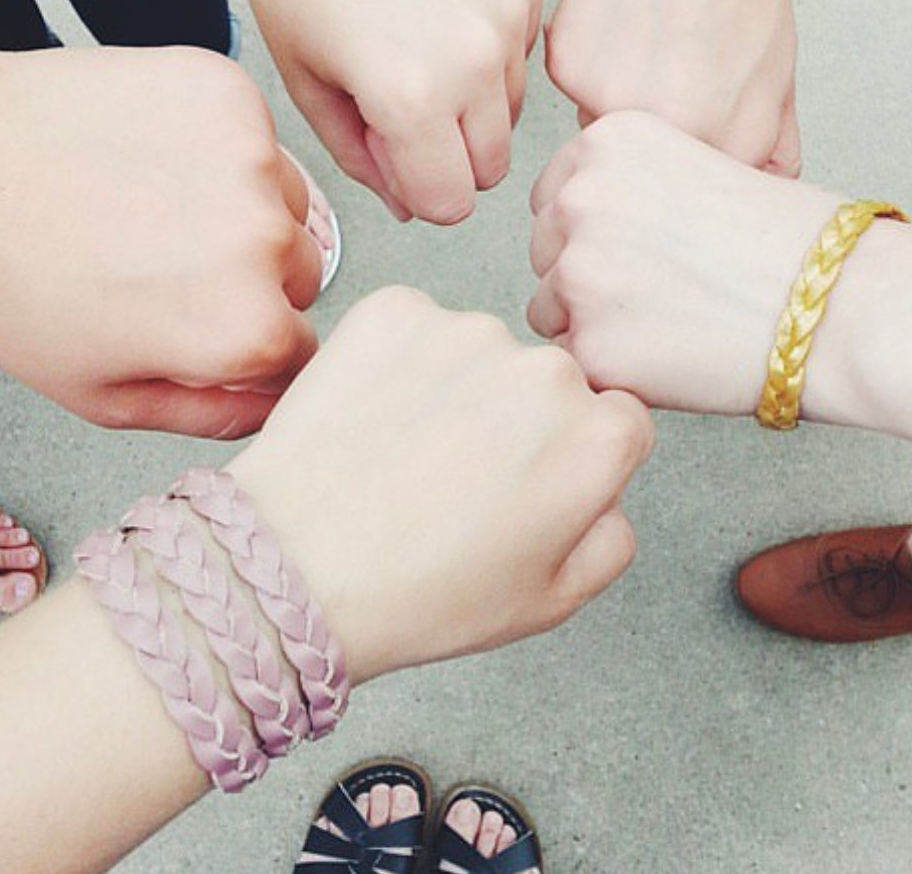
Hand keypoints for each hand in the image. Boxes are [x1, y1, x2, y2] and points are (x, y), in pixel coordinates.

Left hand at [0, 45, 322, 437]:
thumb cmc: (11, 285)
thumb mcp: (104, 394)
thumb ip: (210, 414)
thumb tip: (277, 402)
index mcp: (245, 329)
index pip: (302, 351)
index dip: (249, 346)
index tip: (202, 325)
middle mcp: (269, 241)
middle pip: (303, 274)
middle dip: (253, 278)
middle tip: (168, 266)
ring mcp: (253, 157)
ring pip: (289, 201)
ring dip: (246, 209)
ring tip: (157, 206)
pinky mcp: (230, 92)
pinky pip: (258, 135)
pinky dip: (220, 147)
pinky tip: (153, 157)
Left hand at [219, 0, 542, 223]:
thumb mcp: (304, 79)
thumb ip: (359, 158)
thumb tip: (410, 204)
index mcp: (411, 98)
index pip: (450, 205)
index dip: (417, 191)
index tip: (390, 154)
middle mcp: (477, 63)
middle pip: (490, 169)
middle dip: (448, 157)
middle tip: (402, 109)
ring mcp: (511, 16)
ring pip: (512, 113)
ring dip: (472, 104)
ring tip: (418, 47)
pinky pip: (524, 51)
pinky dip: (490, 49)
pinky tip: (440, 4)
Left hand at [228, 286, 653, 682]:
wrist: (294, 567)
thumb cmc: (416, 592)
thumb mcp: (551, 601)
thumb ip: (611, 537)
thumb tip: (607, 494)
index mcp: (595, 439)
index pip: (618, 419)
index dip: (574, 458)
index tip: (530, 482)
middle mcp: (543, 369)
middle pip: (551, 381)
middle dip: (520, 420)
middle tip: (460, 479)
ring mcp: (466, 331)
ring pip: (481, 352)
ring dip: (458, 387)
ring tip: (405, 455)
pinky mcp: (396, 310)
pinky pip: (417, 328)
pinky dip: (400, 362)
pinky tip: (375, 420)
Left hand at [528, 111, 840, 413]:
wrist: (839, 302)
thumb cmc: (792, 240)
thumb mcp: (701, 164)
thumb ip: (628, 184)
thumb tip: (578, 223)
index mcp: (607, 142)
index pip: (554, 195)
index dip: (596, 230)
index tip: (643, 249)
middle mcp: (580, 198)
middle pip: (544, 251)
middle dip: (589, 275)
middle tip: (663, 290)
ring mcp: (579, 273)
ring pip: (549, 309)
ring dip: (593, 323)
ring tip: (669, 322)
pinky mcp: (590, 345)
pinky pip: (574, 363)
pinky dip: (612, 368)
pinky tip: (669, 354)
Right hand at [546, 0, 799, 174]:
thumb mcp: (779, 66)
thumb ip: (773, 142)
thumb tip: (763, 186)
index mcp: (731, 143)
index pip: (705, 196)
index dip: (702, 169)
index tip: (700, 135)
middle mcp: (672, 135)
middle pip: (649, 173)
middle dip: (660, 138)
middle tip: (673, 73)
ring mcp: (612, 105)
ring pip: (607, 132)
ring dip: (620, 104)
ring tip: (648, 38)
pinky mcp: (568, 71)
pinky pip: (575, 92)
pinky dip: (591, 65)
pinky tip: (618, 18)